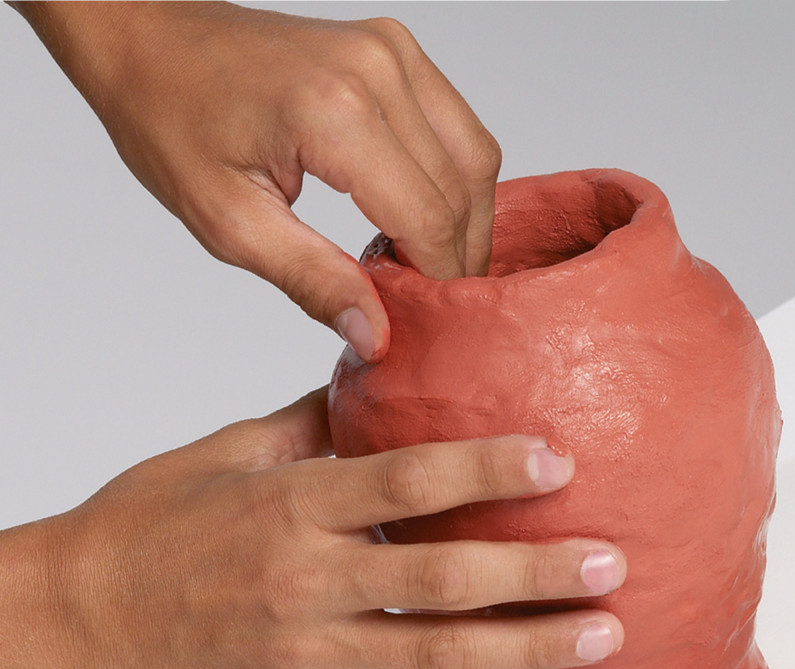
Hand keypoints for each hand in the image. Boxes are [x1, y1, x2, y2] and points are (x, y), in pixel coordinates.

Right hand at [2, 388, 624, 668]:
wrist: (78, 608)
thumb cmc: (146, 521)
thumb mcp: (228, 449)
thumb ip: (310, 421)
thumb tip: (374, 390)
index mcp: (290, 503)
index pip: (406, 481)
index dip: (485, 470)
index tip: (552, 461)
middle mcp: (305, 578)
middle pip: (441, 577)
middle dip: (535, 572)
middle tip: (608, 562)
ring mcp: (306, 647)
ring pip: (434, 654)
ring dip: (524, 645)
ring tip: (596, 635)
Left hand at [15, 2, 502, 360]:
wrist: (152, 40)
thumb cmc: (172, 122)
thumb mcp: (230, 223)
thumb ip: (312, 280)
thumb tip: (375, 333)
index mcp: (333, 113)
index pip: (427, 221)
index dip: (436, 283)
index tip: (423, 322)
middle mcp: (377, 71)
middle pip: (460, 193)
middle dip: (454, 261)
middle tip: (423, 306)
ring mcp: (393, 53)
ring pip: (474, 160)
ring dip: (464, 223)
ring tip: (422, 266)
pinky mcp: (396, 52)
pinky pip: (457, 129)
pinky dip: (454, 184)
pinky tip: (420, 218)